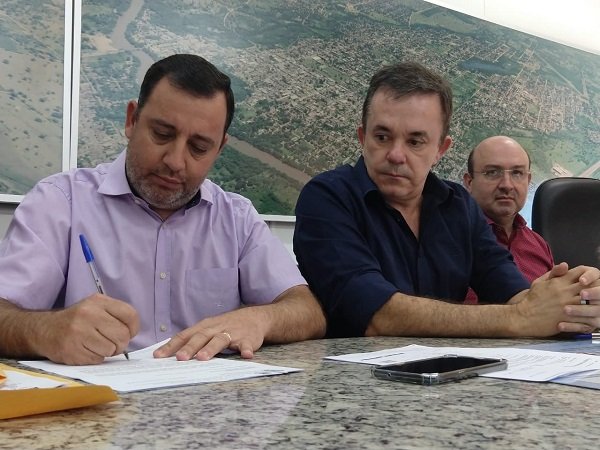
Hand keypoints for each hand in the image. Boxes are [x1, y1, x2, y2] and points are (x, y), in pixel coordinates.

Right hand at [36, 294, 138, 364]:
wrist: (45, 330)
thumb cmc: (78, 320)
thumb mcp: (96, 307)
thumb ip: (115, 315)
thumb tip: (132, 332)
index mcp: (98, 301)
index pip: (130, 315)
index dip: (134, 328)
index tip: (129, 333)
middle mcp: (88, 314)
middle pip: (123, 335)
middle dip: (121, 344)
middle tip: (113, 343)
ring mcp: (78, 332)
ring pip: (111, 350)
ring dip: (107, 352)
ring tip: (96, 345)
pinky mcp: (71, 350)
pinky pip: (97, 359)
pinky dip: (95, 358)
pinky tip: (86, 350)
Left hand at [153, 307, 268, 360]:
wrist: (256, 318)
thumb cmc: (226, 326)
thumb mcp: (209, 329)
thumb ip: (193, 340)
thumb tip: (171, 354)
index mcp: (204, 327)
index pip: (185, 335)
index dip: (171, 345)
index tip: (158, 356)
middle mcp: (216, 328)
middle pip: (201, 337)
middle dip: (189, 347)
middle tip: (180, 358)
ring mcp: (232, 333)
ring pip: (220, 340)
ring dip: (211, 348)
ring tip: (203, 358)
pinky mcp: (248, 338)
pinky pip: (247, 344)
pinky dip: (246, 349)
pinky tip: (246, 355)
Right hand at [514, 265, 598, 335]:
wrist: (523, 317)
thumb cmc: (531, 299)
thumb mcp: (539, 282)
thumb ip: (554, 273)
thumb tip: (566, 265)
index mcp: (559, 282)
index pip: (580, 272)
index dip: (588, 275)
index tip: (589, 280)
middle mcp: (565, 292)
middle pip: (589, 286)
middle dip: (596, 288)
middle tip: (597, 293)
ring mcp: (568, 306)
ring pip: (590, 302)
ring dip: (596, 303)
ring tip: (597, 305)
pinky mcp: (568, 318)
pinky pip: (585, 318)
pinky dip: (591, 318)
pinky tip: (592, 318)